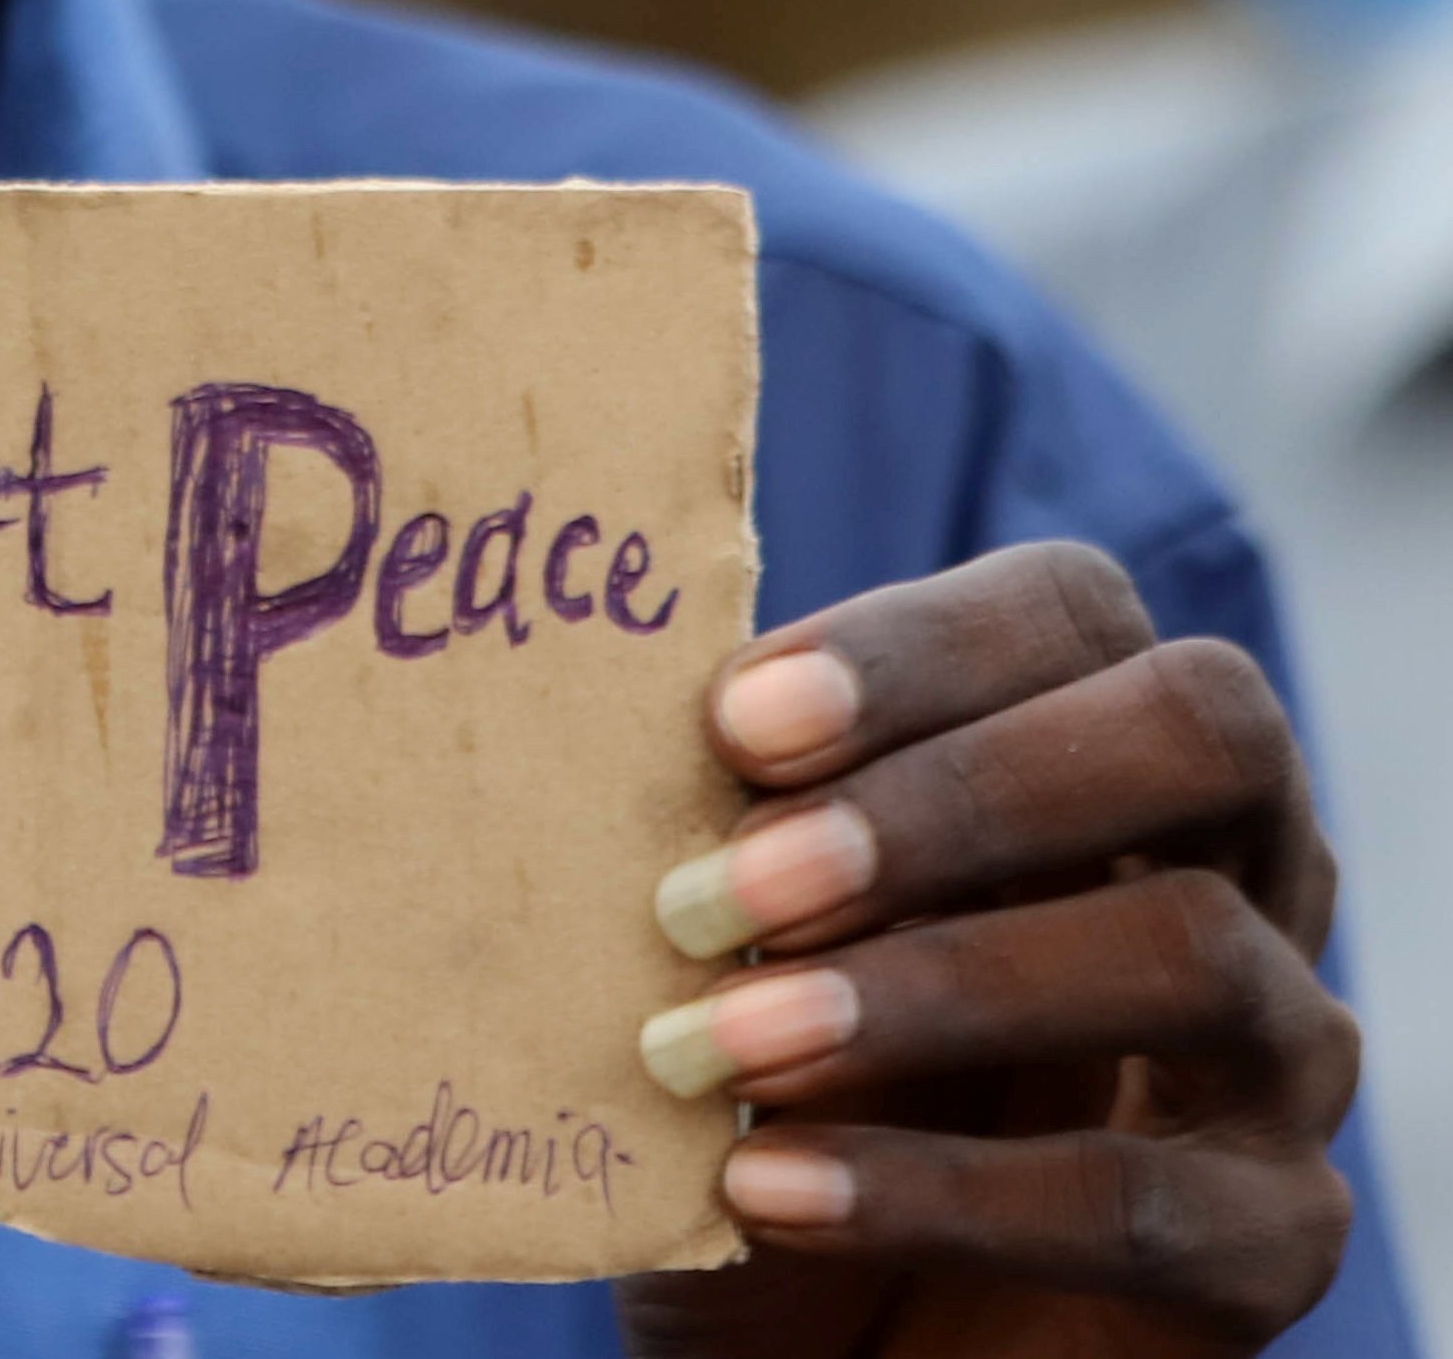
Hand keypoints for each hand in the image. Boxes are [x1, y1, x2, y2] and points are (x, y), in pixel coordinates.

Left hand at [616, 545, 1358, 1356]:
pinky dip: (932, 1192)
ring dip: (926, 987)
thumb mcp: (738, 940)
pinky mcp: (1274, 1236)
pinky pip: (1140, 1197)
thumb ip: (731, 828)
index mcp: (1104, 749)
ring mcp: (1281, 1051)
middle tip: (736, 885)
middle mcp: (1241, 867)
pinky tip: (762, 1188)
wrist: (827, 1338)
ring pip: (1184, 950)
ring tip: (708, 1044)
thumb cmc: (773, 1080)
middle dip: (961, 791)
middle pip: (1200, 731)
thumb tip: (619, 728)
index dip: (916, 647)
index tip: (730, 724)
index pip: (1072, 614)